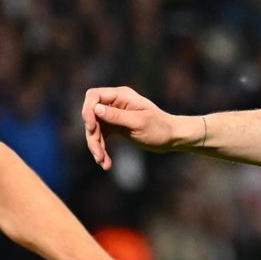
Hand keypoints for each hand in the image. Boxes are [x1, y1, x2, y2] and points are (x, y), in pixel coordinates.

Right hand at [80, 86, 199, 169]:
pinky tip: (106, 163)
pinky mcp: (115, 127)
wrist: (172, 138)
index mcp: (121, 96)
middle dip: (92, 135)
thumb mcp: (139, 122)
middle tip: (98, 155)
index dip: (88, 110)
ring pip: (94, 129)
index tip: (91, 127)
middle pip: (91, 115)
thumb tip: (96, 109)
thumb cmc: (160, 128)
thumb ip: (117, 116)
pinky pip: (101, 137)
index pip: (94, 96)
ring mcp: (114, 115)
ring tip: (102, 163)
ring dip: (95, 146)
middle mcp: (115, 103)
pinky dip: (102, 149)